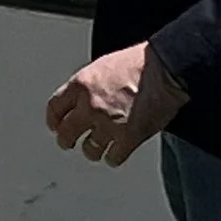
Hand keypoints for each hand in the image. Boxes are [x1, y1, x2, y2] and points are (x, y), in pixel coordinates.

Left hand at [45, 41, 185, 168]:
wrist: (166, 68)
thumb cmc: (140, 62)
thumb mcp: (103, 66)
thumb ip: (88, 86)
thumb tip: (80, 102)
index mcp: (81, 85)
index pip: (54, 109)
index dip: (54, 121)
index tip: (56, 126)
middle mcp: (90, 106)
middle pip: (66, 133)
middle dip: (66, 140)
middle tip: (69, 143)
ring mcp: (108, 124)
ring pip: (89, 150)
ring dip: (92, 150)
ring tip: (97, 149)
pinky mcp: (128, 138)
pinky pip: (113, 157)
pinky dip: (114, 157)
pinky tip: (116, 153)